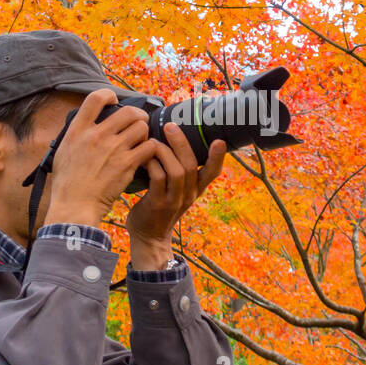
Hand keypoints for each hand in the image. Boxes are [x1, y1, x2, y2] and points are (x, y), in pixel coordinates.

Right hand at [43, 90, 160, 229]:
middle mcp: (96, 136)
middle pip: (129, 111)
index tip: (114, 101)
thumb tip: (88, 124)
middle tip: (138, 124)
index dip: (109, 95)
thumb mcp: (63, 151)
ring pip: (142, 127)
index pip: (95, 98)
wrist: (75, 205)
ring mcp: (113, 149)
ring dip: (144, 134)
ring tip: (140, 142)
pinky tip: (145, 156)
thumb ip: (77, 134)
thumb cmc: (67, 182)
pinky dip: (150, 150)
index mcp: (78, 130)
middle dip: (138, 115)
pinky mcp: (127, 164)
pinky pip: (149, 147)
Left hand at [126, 123, 226, 268]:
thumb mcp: (177, 191)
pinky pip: (158, 179)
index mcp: (196, 189)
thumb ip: (178, 171)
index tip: (220, 140)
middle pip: (192, 165)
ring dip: (165, 152)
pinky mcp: (157, 204)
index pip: (213, 172)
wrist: (149, 238)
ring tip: (154, 140)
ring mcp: (174, 201)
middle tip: (171, 126)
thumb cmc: (160, 207)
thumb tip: (172, 140)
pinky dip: (152, 164)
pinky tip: (145, 157)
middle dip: (182, 143)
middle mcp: (189, 195)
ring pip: (177, 171)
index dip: (218, 157)